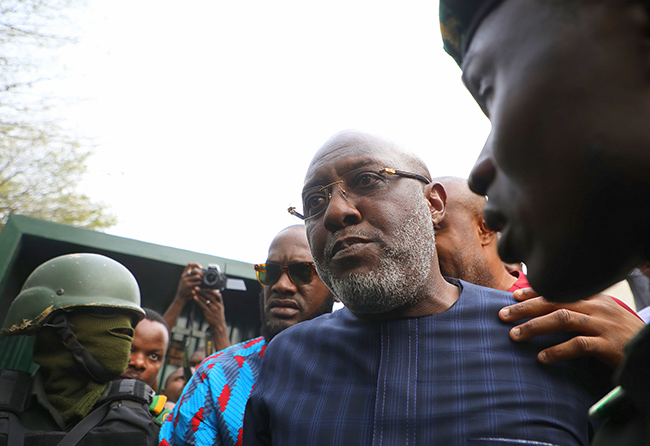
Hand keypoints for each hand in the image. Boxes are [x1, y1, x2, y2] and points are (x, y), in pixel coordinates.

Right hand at [176, 262, 203, 302]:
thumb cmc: (186, 289)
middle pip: (194, 270)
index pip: (189, 264)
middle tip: (203, 276)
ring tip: (201, 281)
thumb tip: (201, 272)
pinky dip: (200, 283)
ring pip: (197, 276)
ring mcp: (185, 280)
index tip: (201, 267)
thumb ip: (191, 276)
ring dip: (201, 278)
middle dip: (201, 272)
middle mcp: (184, 276)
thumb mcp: (186, 280)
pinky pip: (197, 282)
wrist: (181, 297)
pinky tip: (199, 285)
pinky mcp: (187, 285)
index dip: (196, 264)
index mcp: (184, 273)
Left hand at [194, 288, 229, 351]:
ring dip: (198, 294)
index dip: (211, 290)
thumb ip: (216, 302)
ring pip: (205, 299)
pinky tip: (194, 297)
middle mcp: (217, 305)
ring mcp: (213, 309)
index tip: (205, 286)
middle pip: (209, 296)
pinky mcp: (208, 312)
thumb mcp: (220, 308)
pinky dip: (198, 300)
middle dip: (202, 290)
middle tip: (196, 287)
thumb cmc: (218, 316)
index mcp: (221, 303)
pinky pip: (202, 305)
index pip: (217, 294)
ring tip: (193, 291)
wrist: (219, 326)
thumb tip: (211, 295)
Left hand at [499, 288, 644, 368]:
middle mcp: (598, 307)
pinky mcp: (609, 345)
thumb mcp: (603, 318)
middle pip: (555, 301)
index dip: (534, 292)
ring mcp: (604, 325)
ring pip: (562, 319)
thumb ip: (580, 311)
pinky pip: (578, 345)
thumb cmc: (622, 337)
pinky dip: (557, 351)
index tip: (513, 297)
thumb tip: (546, 312)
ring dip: (534, 326)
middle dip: (526, 308)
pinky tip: (542, 358)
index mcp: (595, 299)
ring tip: (514, 335)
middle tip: (502, 315)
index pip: (559, 290)